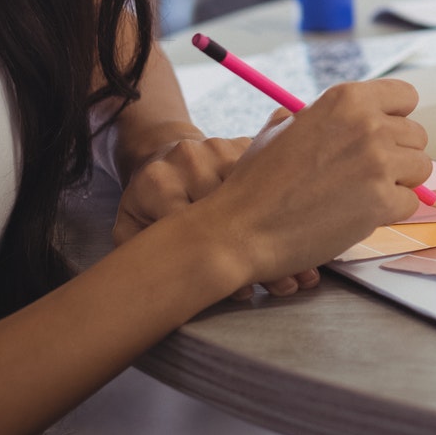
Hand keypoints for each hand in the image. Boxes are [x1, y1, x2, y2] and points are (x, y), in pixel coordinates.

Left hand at [111, 121, 317, 296]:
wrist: (161, 154)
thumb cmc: (150, 203)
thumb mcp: (132, 226)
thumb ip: (142, 254)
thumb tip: (175, 289)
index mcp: (157, 182)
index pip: (189, 226)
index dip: (217, 262)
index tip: (243, 291)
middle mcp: (189, 159)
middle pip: (230, 211)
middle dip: (259, 253)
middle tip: (285, 286)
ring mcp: (217, 148)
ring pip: (258, 194)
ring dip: (281, 233)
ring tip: (303, 268)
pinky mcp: (240, 143)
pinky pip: (271, 176)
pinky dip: (287, 207)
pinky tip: (303, 235)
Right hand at [193, 79, 429, 288]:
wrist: (242, 228)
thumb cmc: (258, 181)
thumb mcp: (284, 128)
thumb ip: (323, 117)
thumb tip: (351, 116)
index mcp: (345, 99)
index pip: (405, 96)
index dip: (396, 117)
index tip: (383, 134)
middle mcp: (368, 124)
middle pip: (417, 134)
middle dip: (397, 154)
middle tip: (365, 173)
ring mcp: (378, 163)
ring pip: (421, 168)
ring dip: (398, 182)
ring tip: (360, 194)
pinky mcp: (383, 201)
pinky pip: (409, 202)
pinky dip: (389, 212)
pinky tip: (357, 214)